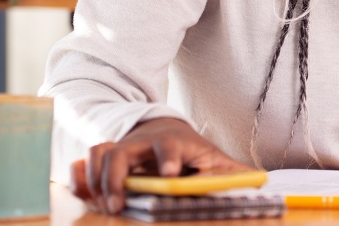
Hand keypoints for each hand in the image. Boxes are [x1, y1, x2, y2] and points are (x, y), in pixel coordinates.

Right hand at [70, 117, 253, 214]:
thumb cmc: (192, 152)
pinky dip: (77, 178)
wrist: (165, 131)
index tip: (170, 175)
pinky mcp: (105, 159)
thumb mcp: (215, 161)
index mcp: (174, 142)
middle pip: (121, 150)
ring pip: (99, 153)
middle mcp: (142, 142)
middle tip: (120, 205)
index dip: (169, 158)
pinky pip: (83, 163)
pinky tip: (81, 195)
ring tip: (106, 207)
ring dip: (95, 180)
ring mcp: (121, 148)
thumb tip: (261, 183)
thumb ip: (233, 174)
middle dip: (116, 177)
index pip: (170, 145)